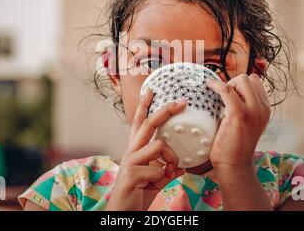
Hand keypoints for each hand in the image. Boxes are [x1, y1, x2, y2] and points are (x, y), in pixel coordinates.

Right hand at [105, 90, 185, 210]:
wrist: (123, 212)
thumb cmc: (138, 194)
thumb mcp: (156, 179)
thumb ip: (166, 169)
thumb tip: (179, 167)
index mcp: (135, 150)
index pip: (138, 122)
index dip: (144, 106)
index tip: (151, 91)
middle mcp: (131, 151)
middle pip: (148, 123)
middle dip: (165, 110)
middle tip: (180, 102)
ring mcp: (130, 161)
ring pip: (159, 145)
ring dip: (170, 160)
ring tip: (167, 174)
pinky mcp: (132, 174)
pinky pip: (158, 169)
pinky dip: (162, 179)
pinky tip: (153, 186)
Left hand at [206, 73, 270, 169]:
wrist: (234, 164)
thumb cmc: (234, 145)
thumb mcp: (245, 123)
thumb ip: (243, 107)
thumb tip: (227, 90)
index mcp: (265, 109)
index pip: (256, 82)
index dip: (240, 84)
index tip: (228, 93)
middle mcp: (262, 108)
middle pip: (249, 78)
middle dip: (234, 82)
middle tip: (223, 97)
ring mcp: (253, 110)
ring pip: (241, 80)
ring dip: (227, 84)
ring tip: (219, 98)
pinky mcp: (239, 114)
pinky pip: (226, 89)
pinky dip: (216, 85)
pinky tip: (208, 87)